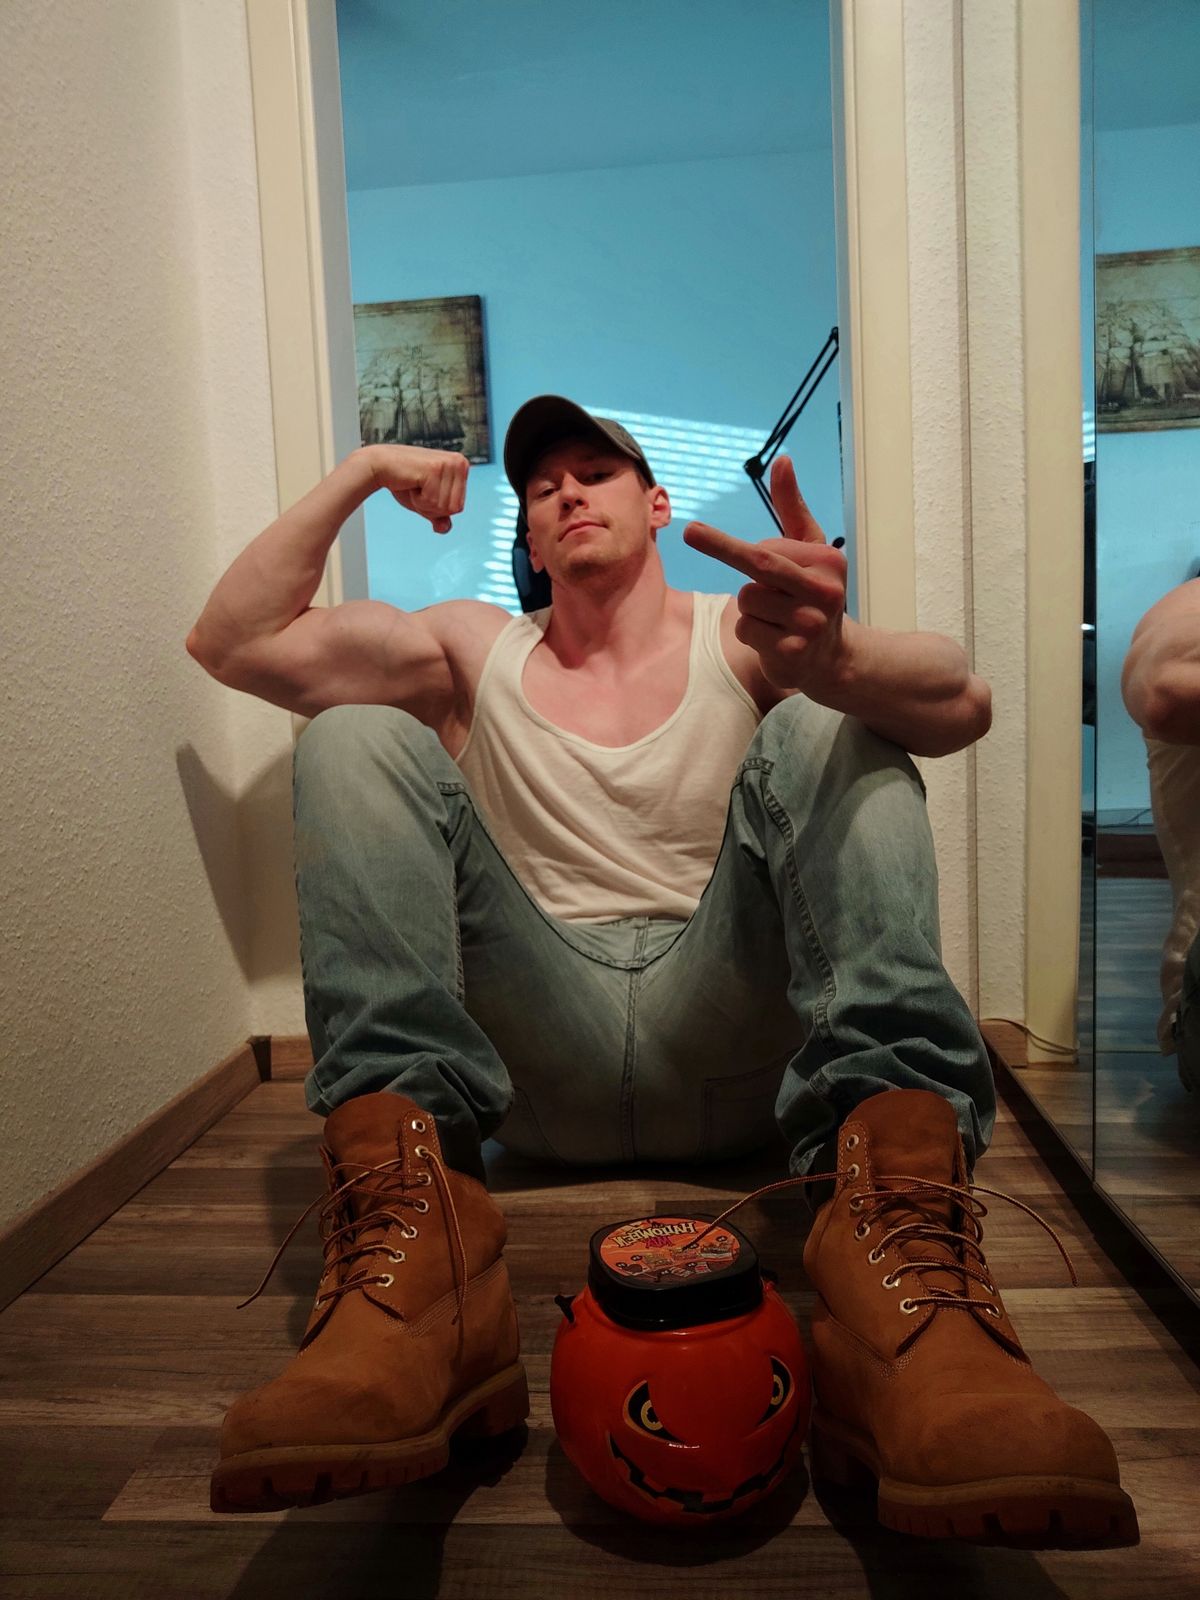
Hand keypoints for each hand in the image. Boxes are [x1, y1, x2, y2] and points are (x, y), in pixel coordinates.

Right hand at [365, 444, 468, 533]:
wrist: (380, 466)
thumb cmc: (404, 483)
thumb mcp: (426, 503)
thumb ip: (439, 516)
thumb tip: (445, 529)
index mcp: (462, 468)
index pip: (458, 508)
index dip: (437, 508)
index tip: (425, 490)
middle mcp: (460, 463)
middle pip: (454, 509)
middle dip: (431, 506)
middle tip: (418, 488)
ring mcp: (449, 464)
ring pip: (443, 507)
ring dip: (423, 502)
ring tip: (415, 484)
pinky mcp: (436, 468)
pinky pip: (432, 501)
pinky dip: (418, 499)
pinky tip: (412, 482)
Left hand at [682, 456, 848, 691]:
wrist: (831, 658)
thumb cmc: (812, 592)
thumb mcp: (808, 548)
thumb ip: (791, 507)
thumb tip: (782, 460)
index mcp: (829, 561)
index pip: (769, 547)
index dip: (743, 552)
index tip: (732, 550)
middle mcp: (824, 592)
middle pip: (759, 565)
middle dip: (720, 546)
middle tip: (690, 531)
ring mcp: (810, 624)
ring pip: (747, 601)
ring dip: (749, 608)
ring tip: (775, 616)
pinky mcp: (792, 653)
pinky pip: (746, 630)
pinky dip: (750, 633)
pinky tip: (774, 638)